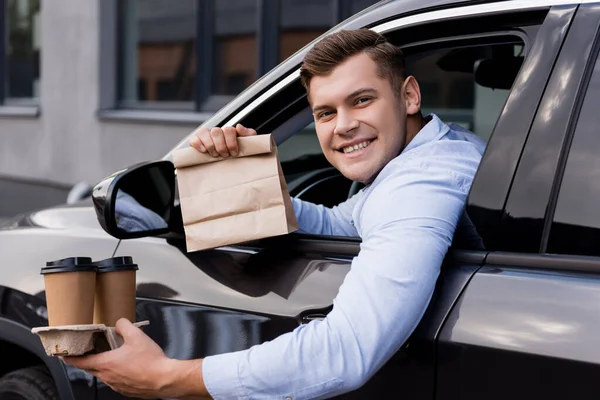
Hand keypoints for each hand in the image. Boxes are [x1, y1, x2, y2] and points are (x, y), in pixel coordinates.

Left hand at [61, 319, 207, 398]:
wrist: (165, 379)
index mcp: (106, 363)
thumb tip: (120, 323)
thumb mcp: (137, 336)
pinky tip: (127, 366)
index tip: (62, 355)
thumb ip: (124, 326)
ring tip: (112, 356)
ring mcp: (116, 386)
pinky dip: (116, 373)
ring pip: (104, 375)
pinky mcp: (126, 390)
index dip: (69, 358)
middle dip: (87, 360)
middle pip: (90, 369)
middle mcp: (108, 377)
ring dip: (104, 366)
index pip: (80, 362)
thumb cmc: (151, 361)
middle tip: (87, 352)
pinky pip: (116, 381)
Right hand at [190, 124, 256, 157]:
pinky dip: (197, 143)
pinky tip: (203, 151)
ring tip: (215, 154)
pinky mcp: (197, 142)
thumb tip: (238, 127)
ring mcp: (206, 136)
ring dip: (210, 144)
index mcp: (228, 131)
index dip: (231, 142)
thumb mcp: (247, 144)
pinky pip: (193, 139)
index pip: (228, 130)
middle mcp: (217, 132)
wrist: (231, 165)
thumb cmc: (238, 153)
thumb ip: (248, 134)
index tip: (234, 152)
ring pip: (204, 132)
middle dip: (221, 145)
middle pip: (216, 131)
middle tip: (224, 155)